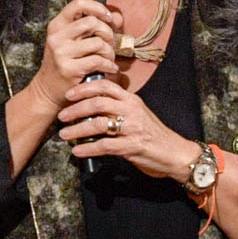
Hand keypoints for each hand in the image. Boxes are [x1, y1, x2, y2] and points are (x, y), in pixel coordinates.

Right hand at [30, 0, 121, 110]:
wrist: (48, 90)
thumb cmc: (65, 63)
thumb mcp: (73, 42)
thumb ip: (93, 28)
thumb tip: (117, 17)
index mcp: (57, 25)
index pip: (78, 3)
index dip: (97, 7)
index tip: (108, 19)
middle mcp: (57, 36)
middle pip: (92, 22)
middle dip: (107, 33)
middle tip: (109, 44)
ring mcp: (61, 52)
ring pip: (98, 42)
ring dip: (109, 52)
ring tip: (108, 59)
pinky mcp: (69, 69)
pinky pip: (98, 60)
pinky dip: (109, 65)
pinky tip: (110, 68)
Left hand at [59, 79, 197, 183]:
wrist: (175, 152)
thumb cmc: (153, 134)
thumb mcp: (138, 114)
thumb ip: (119, 108)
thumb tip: (92, 107)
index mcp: (131, 100)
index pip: (106, 86)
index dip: (85, 88)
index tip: (69, 94)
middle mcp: (132, 110)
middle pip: (98, 103)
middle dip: (76, 109)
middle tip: (62, 115)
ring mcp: (132, 128)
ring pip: (99, 124)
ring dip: (77, 129)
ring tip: (64, 134)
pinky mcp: (132, 146)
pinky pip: (105, 146)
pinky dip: (88, 148)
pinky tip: (77, 151)